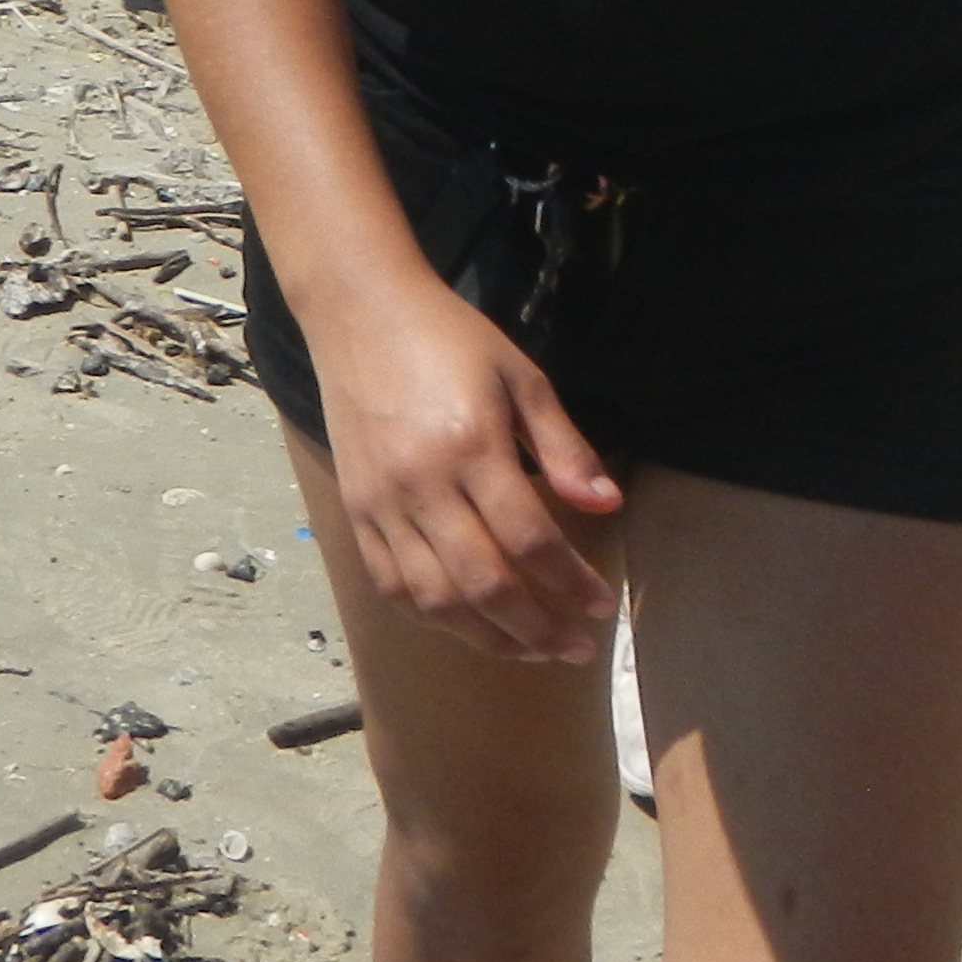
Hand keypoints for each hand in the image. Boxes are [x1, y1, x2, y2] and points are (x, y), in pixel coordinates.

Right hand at [299, 275, 623, 661]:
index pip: (529, 539)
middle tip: (577, 647)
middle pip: (484, 583)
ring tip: (530, 649)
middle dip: (538, 628)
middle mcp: (421, 484)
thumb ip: (564, 446)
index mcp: (470, 445)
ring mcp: (380, 502)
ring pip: (435, 598)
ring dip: (488, 637)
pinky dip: (432, 616)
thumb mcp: (521, 377)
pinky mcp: (355, 509)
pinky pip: (391, 584)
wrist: (359, 312)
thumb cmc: (450, 339)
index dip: (572, 581)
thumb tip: (607, 506)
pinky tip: (468, 625)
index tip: (602, 604)